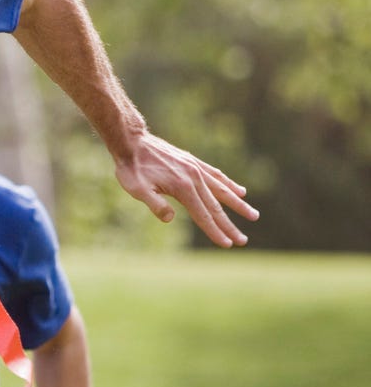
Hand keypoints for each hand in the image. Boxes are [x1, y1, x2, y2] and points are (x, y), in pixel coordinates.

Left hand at [115, 134, 258, 247]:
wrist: (132, 142)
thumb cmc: (131, 169)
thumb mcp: (136, 189)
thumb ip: (155, 204)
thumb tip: (170, 218)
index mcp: (183, 188)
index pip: (203, 216)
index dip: (215, 232)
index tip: (228, 244)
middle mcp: (194, 178)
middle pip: (216, 207)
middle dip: (230, 226)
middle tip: (243, 241)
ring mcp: (196, 169)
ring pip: (222, 190)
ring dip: (238, 205)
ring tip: (253, 216)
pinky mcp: (194, 162)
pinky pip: (217, 175)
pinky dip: (230, 184)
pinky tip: (240, 191)